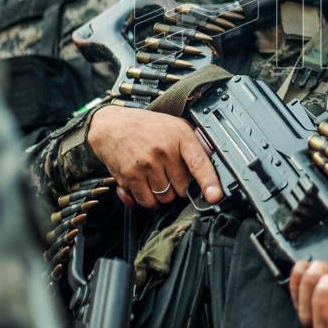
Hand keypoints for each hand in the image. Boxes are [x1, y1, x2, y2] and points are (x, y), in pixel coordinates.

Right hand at [87, 105, 221, 208]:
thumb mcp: (174, 125)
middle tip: (169, 172)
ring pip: (165, 198)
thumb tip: (212, 158)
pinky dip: (147, 199)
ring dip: (163, 194)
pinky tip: (145, 185)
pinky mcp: (130, 177)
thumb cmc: (146, 126)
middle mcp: (163, 150)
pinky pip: (146, 202)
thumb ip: (194, 142)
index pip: (198, 163)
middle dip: (179, 186)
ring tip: (156, 177)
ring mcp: (146, 165)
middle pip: (182, 188)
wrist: (111, 126)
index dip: (209, 182)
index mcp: (179, 136)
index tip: (215, 196)